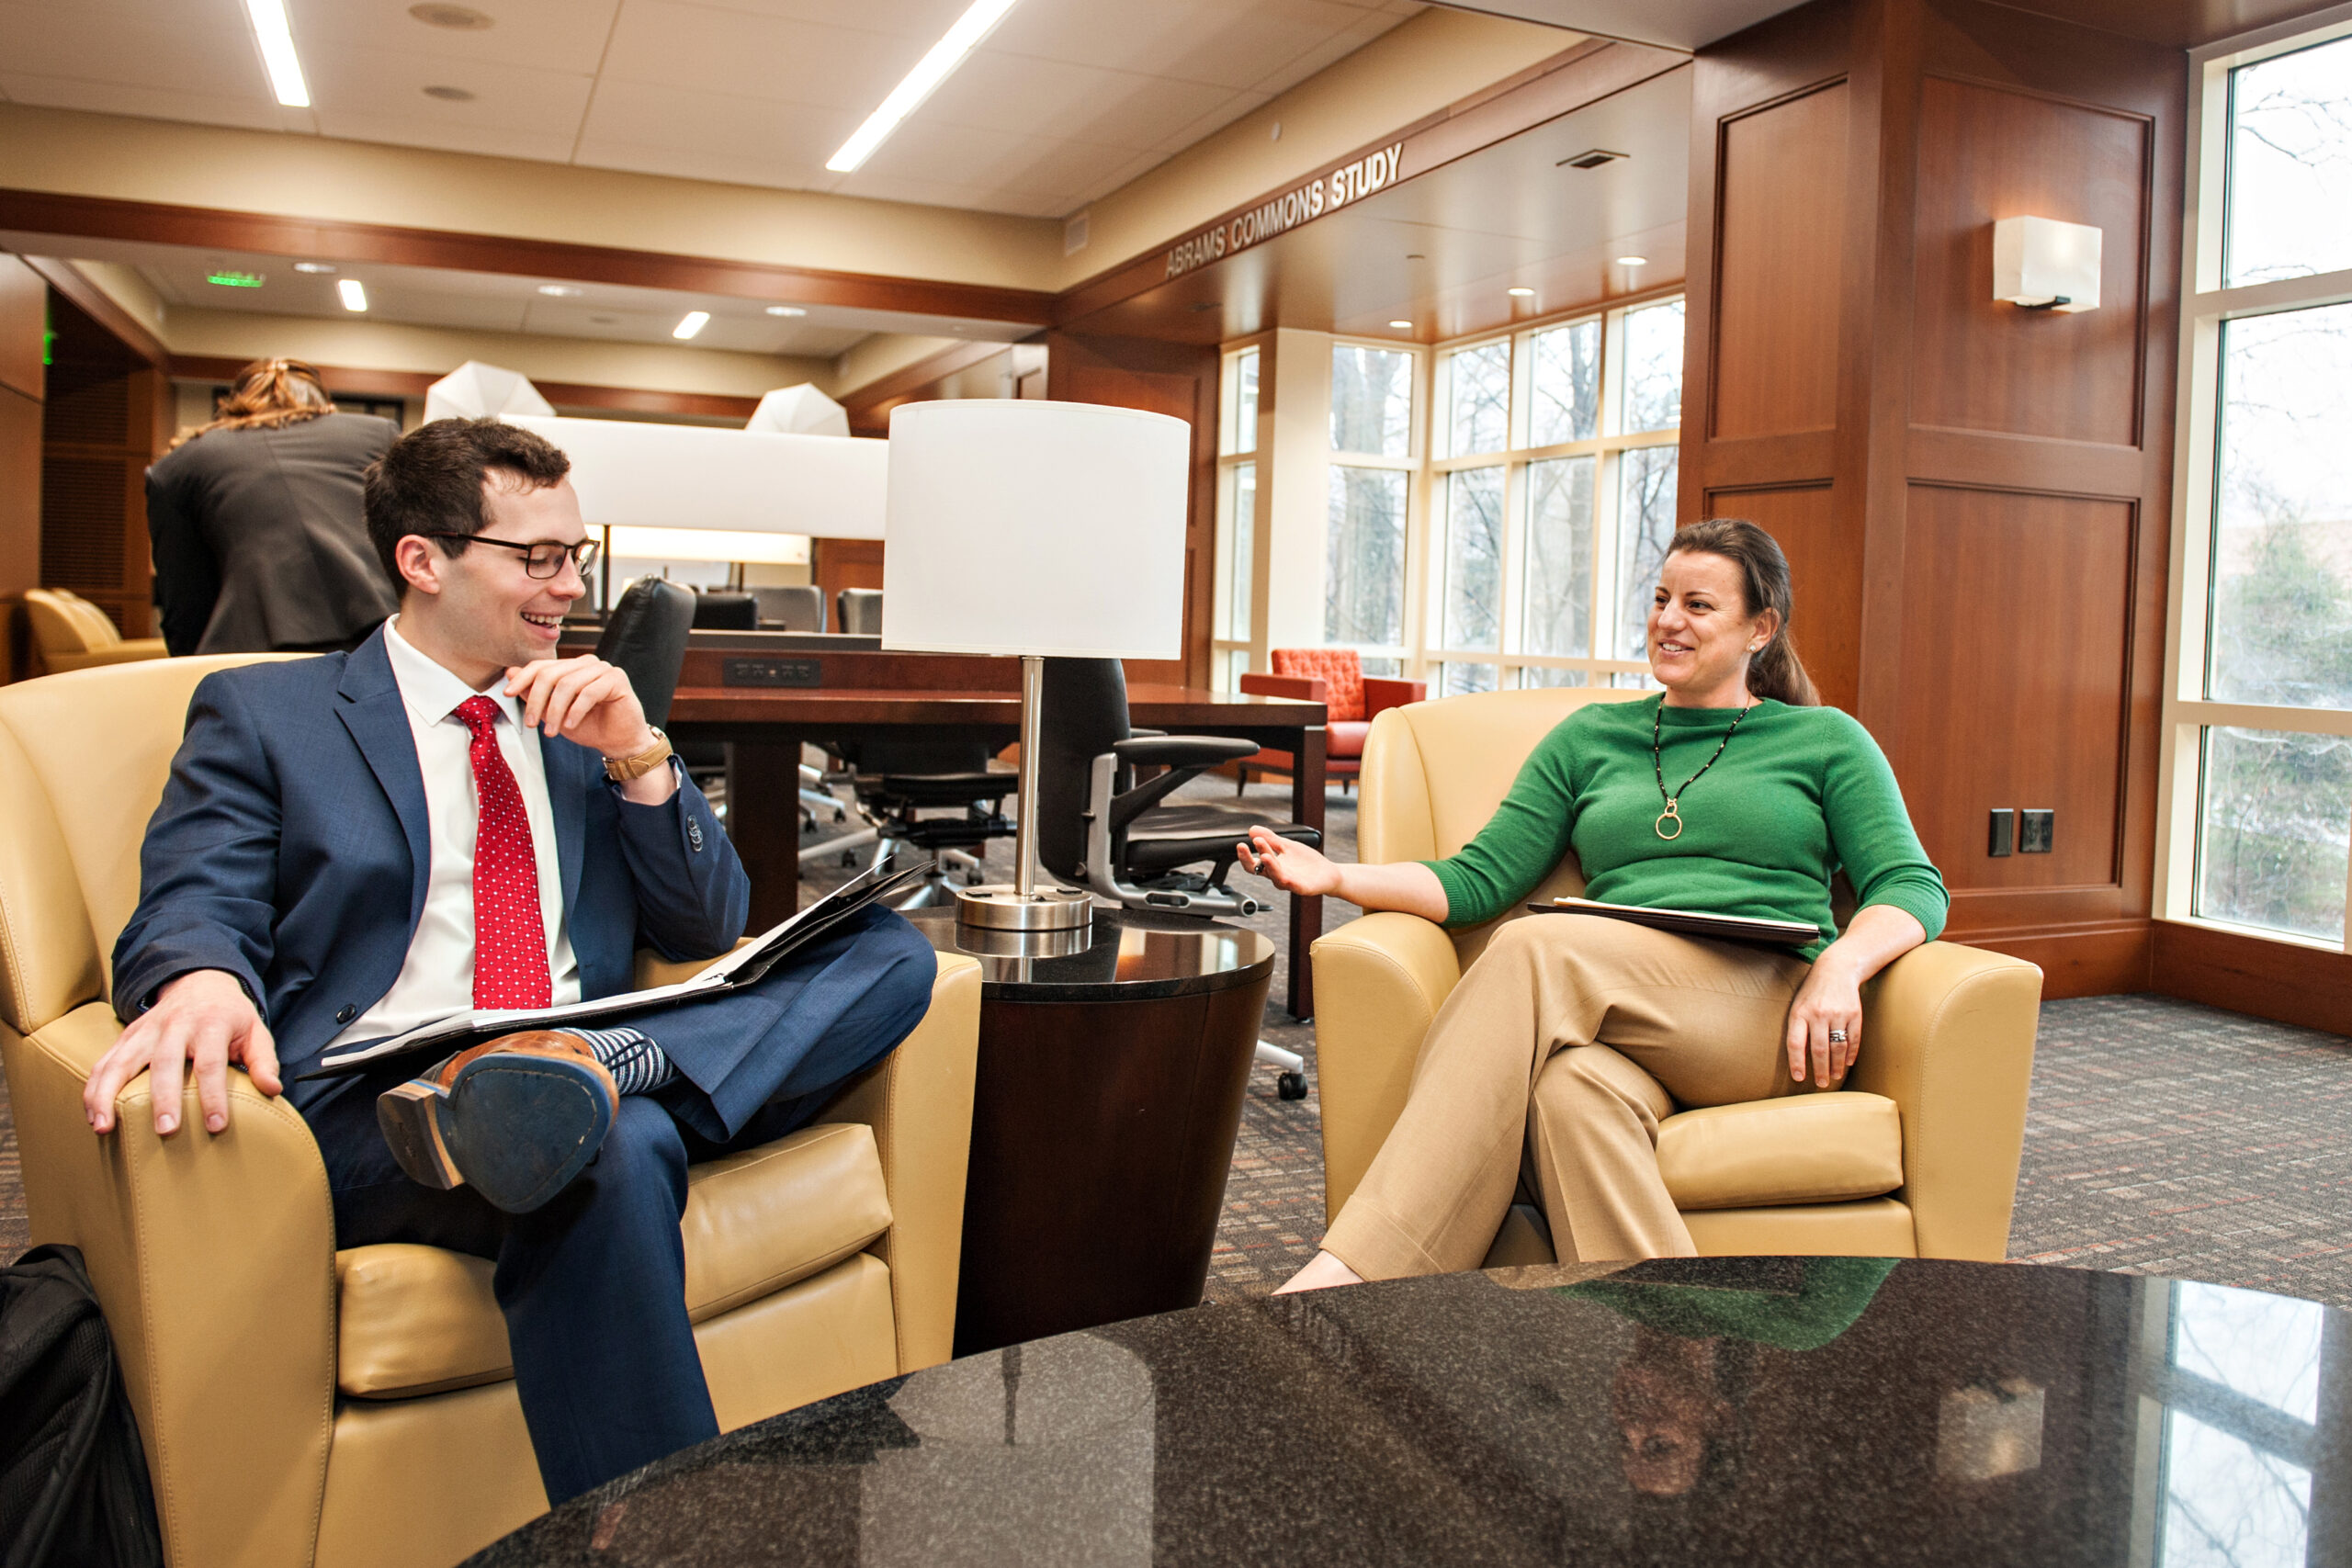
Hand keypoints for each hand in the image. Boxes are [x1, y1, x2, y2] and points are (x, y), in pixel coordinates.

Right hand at [83, 969, 279, 1136]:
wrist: (199, 982)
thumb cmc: (230, 1016)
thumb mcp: (255, 1031)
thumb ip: (264, 1060)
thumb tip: (272, 1089)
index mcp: (210, 1024)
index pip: (211, 1063)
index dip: (213, 1096)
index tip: (215, 1126)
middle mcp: (174, 1026)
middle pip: (165, 1063)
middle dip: (164, 1098)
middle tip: (166, 1130)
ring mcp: (146, 1031)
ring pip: (122, 1062)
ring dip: (109, 1095)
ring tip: (105, 1127)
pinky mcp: (126, 1037)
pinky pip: (104, 1063)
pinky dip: (94, 1089)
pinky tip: (94, 1116)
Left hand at [503, 656, 652, 760]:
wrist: (619, 742)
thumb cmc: (589, 726)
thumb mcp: (554, 713)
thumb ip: (535, 693)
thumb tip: (510, 672)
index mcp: (571, 667)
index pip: (541, 665)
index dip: (522, 678)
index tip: (507, 694)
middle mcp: (586, 663)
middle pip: (551, 674)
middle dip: (536, 700)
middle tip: (530, 724)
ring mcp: (603, 669)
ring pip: (568, 684)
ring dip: (555, 711)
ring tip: (551, 731)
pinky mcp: (617, 679)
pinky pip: (589, 692)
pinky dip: (576, 711)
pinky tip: (570, 725)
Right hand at [1237, 825, 1341, 897]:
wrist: (1327, 872)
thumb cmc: (1305, 861)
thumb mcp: (1286, 845)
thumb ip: (1270, 839)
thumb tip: (1252, 829)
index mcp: (1272, 866)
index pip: (1253, 863)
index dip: (1245, 855)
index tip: (1240, 844)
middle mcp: (1277, 875)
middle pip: (1260, 869)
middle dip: (1250, 859)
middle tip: (1243, 846)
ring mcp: (1289, 882)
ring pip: (1275, 876)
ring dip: (1270, 866)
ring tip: (1265, 854)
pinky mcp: (1301, 888)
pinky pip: (1293, 885)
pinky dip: (1287, 880)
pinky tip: (1285, 875)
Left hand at [1783, 953, 1861, 1085]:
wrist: (1837, 969)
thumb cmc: (1812, 992)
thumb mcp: (1798, 1005)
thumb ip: (1798, 1028)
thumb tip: (1799, 1058)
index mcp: (1800, 1012)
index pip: (1796, 1043)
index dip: (1796, 1063)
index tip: (1799, 1078)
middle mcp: (1819, 1014)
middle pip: (1819, 1050)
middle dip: (1820, 1070)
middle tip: (1822, 1083)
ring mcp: (1838, 1014)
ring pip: (1837, 1047)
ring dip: (1837, 1065)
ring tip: (1835, 1076)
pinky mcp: (1855, 1014)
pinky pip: (1853, 1039)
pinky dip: (1851, 1054)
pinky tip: (1847, 1063)